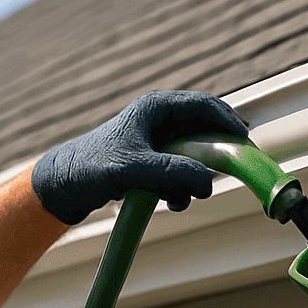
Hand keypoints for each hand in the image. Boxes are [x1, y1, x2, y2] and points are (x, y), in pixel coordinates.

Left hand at [32, 91, 248, 224]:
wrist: (63, 185)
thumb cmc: (92, 167)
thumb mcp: (134, 170)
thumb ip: (172, 173)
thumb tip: (208, 182)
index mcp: (154, 108)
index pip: (203, 105)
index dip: (227, 121)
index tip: (244, 142)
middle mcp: (158, 120)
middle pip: (203, 130)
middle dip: (214, 154)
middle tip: (231, 170)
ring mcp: (155, 141)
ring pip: (192, 155)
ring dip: (194, 177)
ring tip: (185, 197)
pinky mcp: (150, 162)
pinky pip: (178, 171)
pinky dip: (180, 187)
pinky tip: (172, 202)